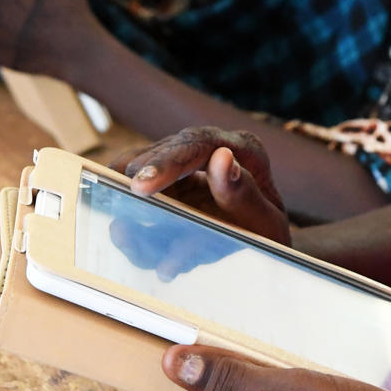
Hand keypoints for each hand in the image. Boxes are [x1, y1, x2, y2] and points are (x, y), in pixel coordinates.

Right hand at [116, 127, 288, 245]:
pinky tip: (126, 234)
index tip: (143, 184)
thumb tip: (222, 157)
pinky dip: (132, 211)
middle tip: (122, 198)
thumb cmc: (268, 235)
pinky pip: (143, 188)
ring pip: (148, 165)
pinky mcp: (172, 183)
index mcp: (245, 150)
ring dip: (129, 192)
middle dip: (143, 174)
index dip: (168, 162)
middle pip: (169, 150)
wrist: (264, 245)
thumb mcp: (265, 224)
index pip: (201, 145)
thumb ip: (244, 195)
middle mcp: (215, 148)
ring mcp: (190, 164)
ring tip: (122, 229)